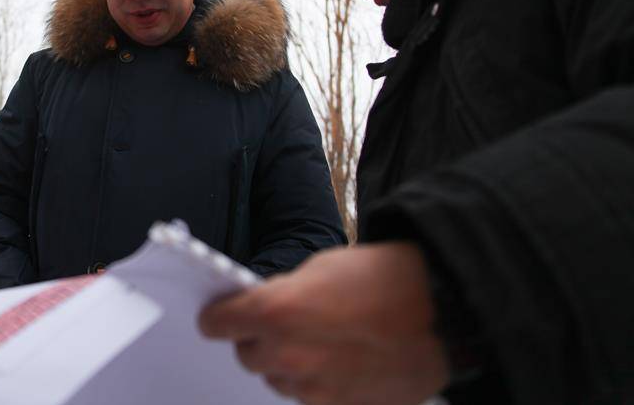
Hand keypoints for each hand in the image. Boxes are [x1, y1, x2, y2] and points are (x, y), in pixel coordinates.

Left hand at [199, 242, 448, 404]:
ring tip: (321, 340)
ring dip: (286, 362)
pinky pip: (308, 397)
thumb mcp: (318, 269)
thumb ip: (281, 294)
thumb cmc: (384, 279)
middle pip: (246, 355)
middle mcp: (288, 354)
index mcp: (275, 311)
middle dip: (258, 338)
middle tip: (283, 323)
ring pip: (277, 380)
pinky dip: (315, 381)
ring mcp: (313, 387)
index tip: (223, 313)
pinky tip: (341, 360)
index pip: (217, 323)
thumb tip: (261, 309)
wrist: (442, 310)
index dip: (220, 315)